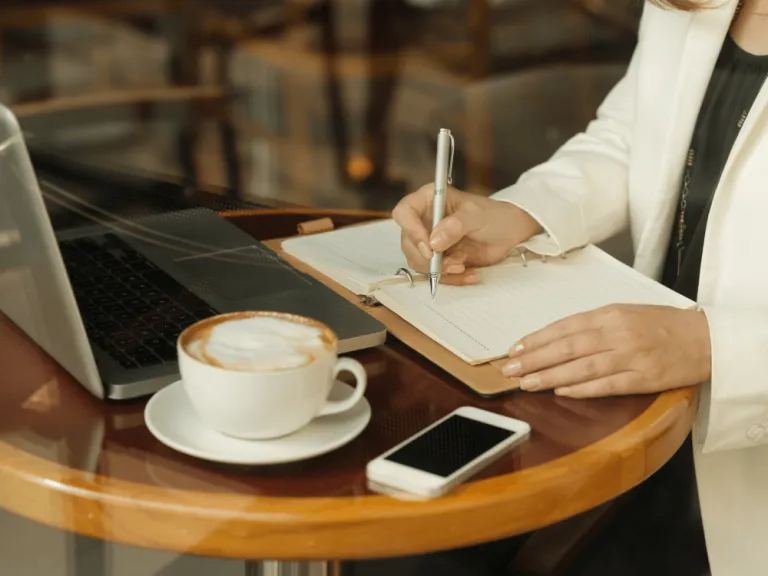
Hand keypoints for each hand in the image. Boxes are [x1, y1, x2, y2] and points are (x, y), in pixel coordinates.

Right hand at [392, 184, 540, 284]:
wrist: (510, 233)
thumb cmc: (494, 215)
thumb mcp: (477, 215)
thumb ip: (456, 225)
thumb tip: (434, 242)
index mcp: (429, 200)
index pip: (405, 213)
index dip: (411, 230)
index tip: (428, 247)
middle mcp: (424, 221)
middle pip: (408, 242)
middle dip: (427, 257)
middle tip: (450, 262)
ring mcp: (430, 241)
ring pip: (418, 261)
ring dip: (439, 269)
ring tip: (462, 265)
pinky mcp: (439, 259)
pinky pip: (434, 274)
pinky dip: (450, 278)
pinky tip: (469, 273)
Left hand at [502, 304, 710, 397]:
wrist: (707, 338)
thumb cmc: (663, 325)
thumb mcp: (626, 313)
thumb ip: (594, 324)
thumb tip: (558, 338)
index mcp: (610, 314)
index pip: (565, 326)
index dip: (537, 338)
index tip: (515, 348)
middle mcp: (617, 333)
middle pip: (567, 346)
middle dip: (534, 358)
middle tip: (509, 368)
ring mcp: (630, 356)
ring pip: (581, 366)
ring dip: (550, 375)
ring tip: (526, 382)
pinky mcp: (643, 378)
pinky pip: (607, 385)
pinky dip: (582, 389)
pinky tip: (561, 392)